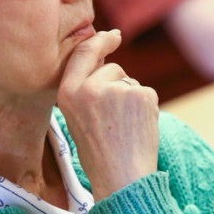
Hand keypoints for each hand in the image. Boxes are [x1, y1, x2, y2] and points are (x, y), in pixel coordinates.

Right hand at [57, 30, 159, 200]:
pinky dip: (146, 107)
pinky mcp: (141, 94)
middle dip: (118, 85)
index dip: (100, 41)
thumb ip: (86, 89)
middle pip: (112, 69)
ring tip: (124, 128)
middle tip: (115, 120)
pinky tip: (138, 128)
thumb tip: (107, 60)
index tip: (113, 36)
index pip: (84, 54)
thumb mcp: (77, 118)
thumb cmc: (98, 154)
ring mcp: (117, 89)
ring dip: (132, 98)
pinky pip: (146, 92)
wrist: (122, 178)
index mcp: (68, 93)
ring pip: (130, 82)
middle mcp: (90, 87)